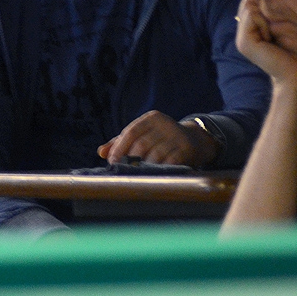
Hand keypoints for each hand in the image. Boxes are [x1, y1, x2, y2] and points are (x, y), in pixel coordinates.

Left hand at [97, 110, 217, 166]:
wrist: (195, 141)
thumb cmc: (161, 139)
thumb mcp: (143, 135)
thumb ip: (121, 142)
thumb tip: (101, 152)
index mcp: (151, 118)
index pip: (131, 132)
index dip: (119, 148)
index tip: (112, 162)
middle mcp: (165, 124)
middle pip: (141, 144)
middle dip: (130, 160)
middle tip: (124, 172)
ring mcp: (177, 136)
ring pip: (154, 156)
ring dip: (144, 168)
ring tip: (137, 176)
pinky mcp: (186, 149)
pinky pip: (169, 163)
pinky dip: (159, 171)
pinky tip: (153, 177)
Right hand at [235, 0, 296, 89]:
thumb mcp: (288, 24)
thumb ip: (278, 8)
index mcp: (253, 27)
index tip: (282, 15)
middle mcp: (244, 31)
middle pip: (249, 0)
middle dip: (266, 8)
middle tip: (278, 29)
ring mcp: (242, 37)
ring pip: (250, 6)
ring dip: (267, 16)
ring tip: (275, 34)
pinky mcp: (244, 42)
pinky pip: (251, 15)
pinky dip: (264, 23)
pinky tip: (271, 38)